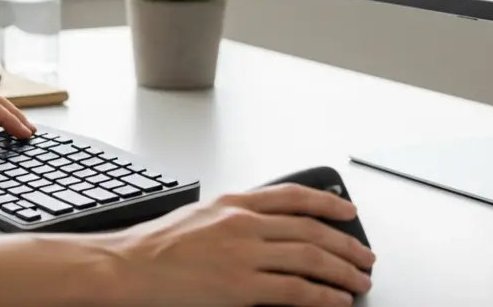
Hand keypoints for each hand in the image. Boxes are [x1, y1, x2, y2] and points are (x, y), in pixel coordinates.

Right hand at [105, 183, 375, 306]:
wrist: (127, 267)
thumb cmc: (153, 246)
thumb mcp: (198, 215)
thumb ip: (232, 217)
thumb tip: (264, 228)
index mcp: (233, 202)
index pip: (294, 196)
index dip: (328, 203)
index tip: (348, 211)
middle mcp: (244, 223)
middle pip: (311, 230)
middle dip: (346, 244)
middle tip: (365, 256)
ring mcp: (244, 254)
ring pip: (311, 259)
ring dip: (343, 272)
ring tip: (359, 281)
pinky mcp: (241, 287)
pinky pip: (296, 291)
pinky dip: (323, 296)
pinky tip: (336, 301)